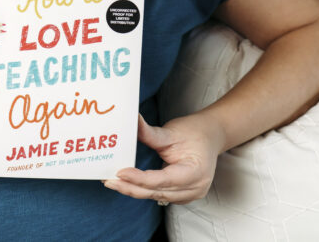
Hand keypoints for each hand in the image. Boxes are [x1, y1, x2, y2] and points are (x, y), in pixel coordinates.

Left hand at [103, 113, 225, 204]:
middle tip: (108, 180)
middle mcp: (194, 188)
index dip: (139, 178)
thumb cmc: (194, 132)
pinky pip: (159, 195)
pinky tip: (127, 184)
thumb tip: (130, 123)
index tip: (120, 172)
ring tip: (113, 182)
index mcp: (195, 172)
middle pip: (156, 192)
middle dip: (131, 187)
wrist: (210, 136)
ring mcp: (190, 194)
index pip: (161, 180)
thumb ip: (150, 133)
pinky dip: (143, 190)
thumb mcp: (172, 131)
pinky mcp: (183, 195)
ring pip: (156, 196)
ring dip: (134, 190)